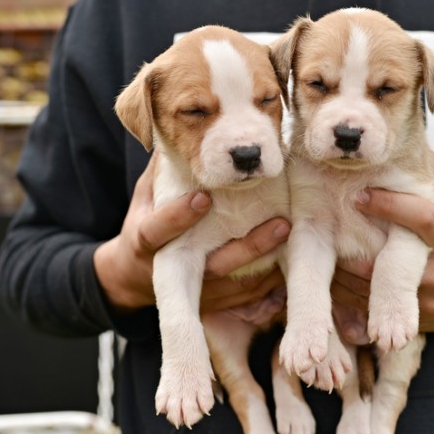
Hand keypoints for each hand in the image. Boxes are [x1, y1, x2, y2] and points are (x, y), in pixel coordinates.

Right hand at [94, 155, 290, 313]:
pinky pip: (250, 299)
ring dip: (271, 264)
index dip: (178, 217)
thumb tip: (177, 128)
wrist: (134, 278)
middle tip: (281, 224)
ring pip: (238, 286)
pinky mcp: (216, 305)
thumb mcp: (145, 195)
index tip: (202, 197)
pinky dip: (274, 284)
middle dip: (248, 247)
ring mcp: (196, 293)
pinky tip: (298, 261)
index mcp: (145, 244)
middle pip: (213, 266)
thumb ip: (163, 169)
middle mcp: (170, 273)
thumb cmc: (146, 222)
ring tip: (299, 239)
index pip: (157, 232)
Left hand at [332, 153, 433, 335]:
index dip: (390, 205)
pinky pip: (373, 309)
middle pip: (388, 260)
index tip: (359, 194)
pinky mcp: (417, 320)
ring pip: (373, 289)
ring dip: (343, 270)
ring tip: (323, 247)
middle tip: (328, 223)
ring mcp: (428, 300)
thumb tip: (419, 145)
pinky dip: (349, 293)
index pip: (424, 219)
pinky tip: (332, 276)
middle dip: (353, 243)